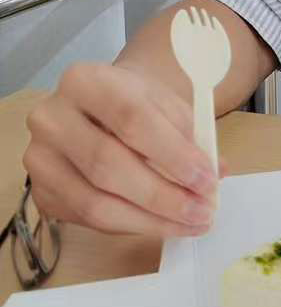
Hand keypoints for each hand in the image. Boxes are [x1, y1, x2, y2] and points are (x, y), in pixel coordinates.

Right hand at [23, 61, 225, 238]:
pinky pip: (87, 220)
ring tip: (191, 223)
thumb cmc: (138, 102)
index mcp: (85, 80)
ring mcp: (39, 158)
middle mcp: (51, 117)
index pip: (131, 118)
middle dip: (163, 195)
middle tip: (203, 210)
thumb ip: (192, 133)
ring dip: (150, 220)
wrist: (101, 105)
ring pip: (95, 202)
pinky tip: (162, 225)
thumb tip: (216, 172)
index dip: (172, 153)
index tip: (207, 177)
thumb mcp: (167, 103)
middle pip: (108, 165)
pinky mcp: (40, 193)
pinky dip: (131, 226)